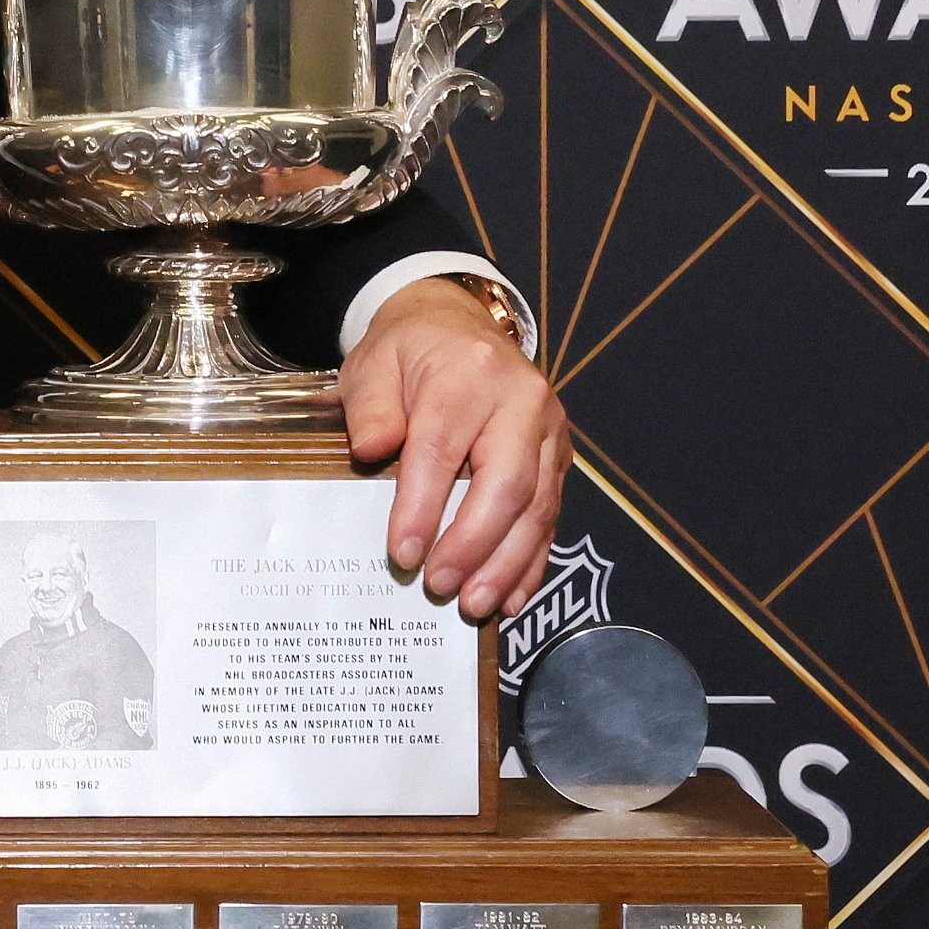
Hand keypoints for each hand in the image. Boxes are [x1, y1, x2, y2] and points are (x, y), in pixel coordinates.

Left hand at [339, 279, 568, 621]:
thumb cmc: (409, 352)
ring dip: (508, 564)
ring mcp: (549, 429)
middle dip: (474, 545)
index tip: (403, 554)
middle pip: (508, 483)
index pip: (445, 450)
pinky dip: (532, 559)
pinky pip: (551, 513)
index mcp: (471, 374)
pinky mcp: (559, 454)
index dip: (424, 507)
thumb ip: (370, 408)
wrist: (456, 324)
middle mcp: (523, 400)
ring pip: (538, 506)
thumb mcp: (372, 365)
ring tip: (476, 605)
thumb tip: (372, 453)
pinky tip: (512, 596)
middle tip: (440, 588)